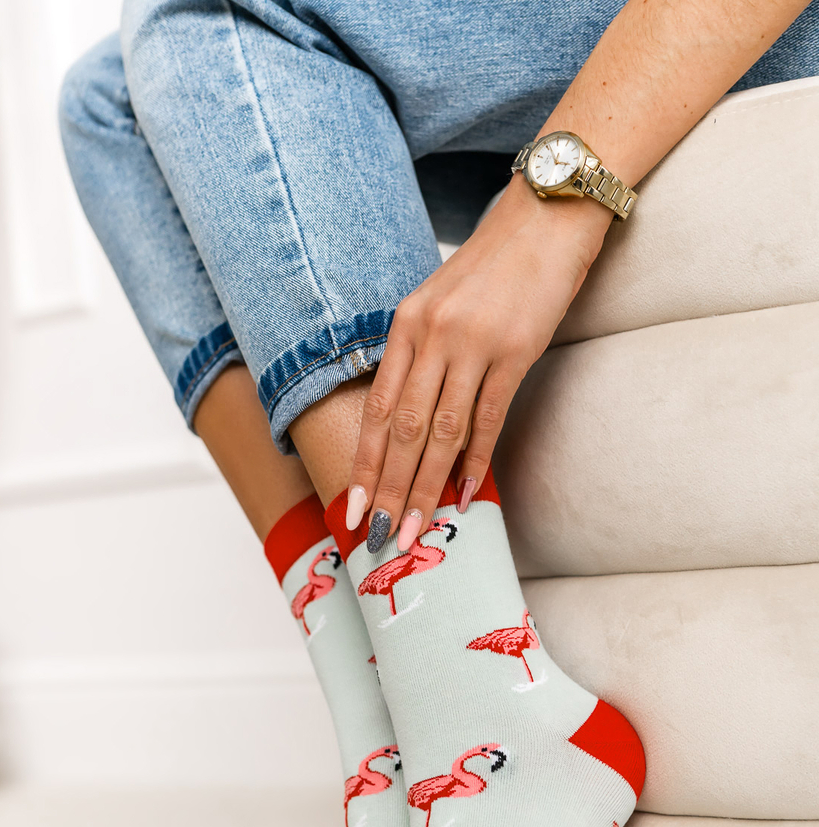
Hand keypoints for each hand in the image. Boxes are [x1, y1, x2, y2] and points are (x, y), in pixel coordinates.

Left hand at [346, 179, 610, 550]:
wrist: (546, 218)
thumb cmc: (492, 267)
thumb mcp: (438, 302)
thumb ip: (418, 354)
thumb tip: (404, 420)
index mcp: (405, 325)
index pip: (376, 410)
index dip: (364, 464)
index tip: (352, 508)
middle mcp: (431, 335)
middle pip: (402, 429)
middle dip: (388, 489)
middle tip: (380, 536)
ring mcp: (473, 343)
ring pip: (440, 431)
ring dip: (426, 487)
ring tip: (416, 529)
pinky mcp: (515, 350)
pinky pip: (488, 417)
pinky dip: (476, 459)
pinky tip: (467, 493)